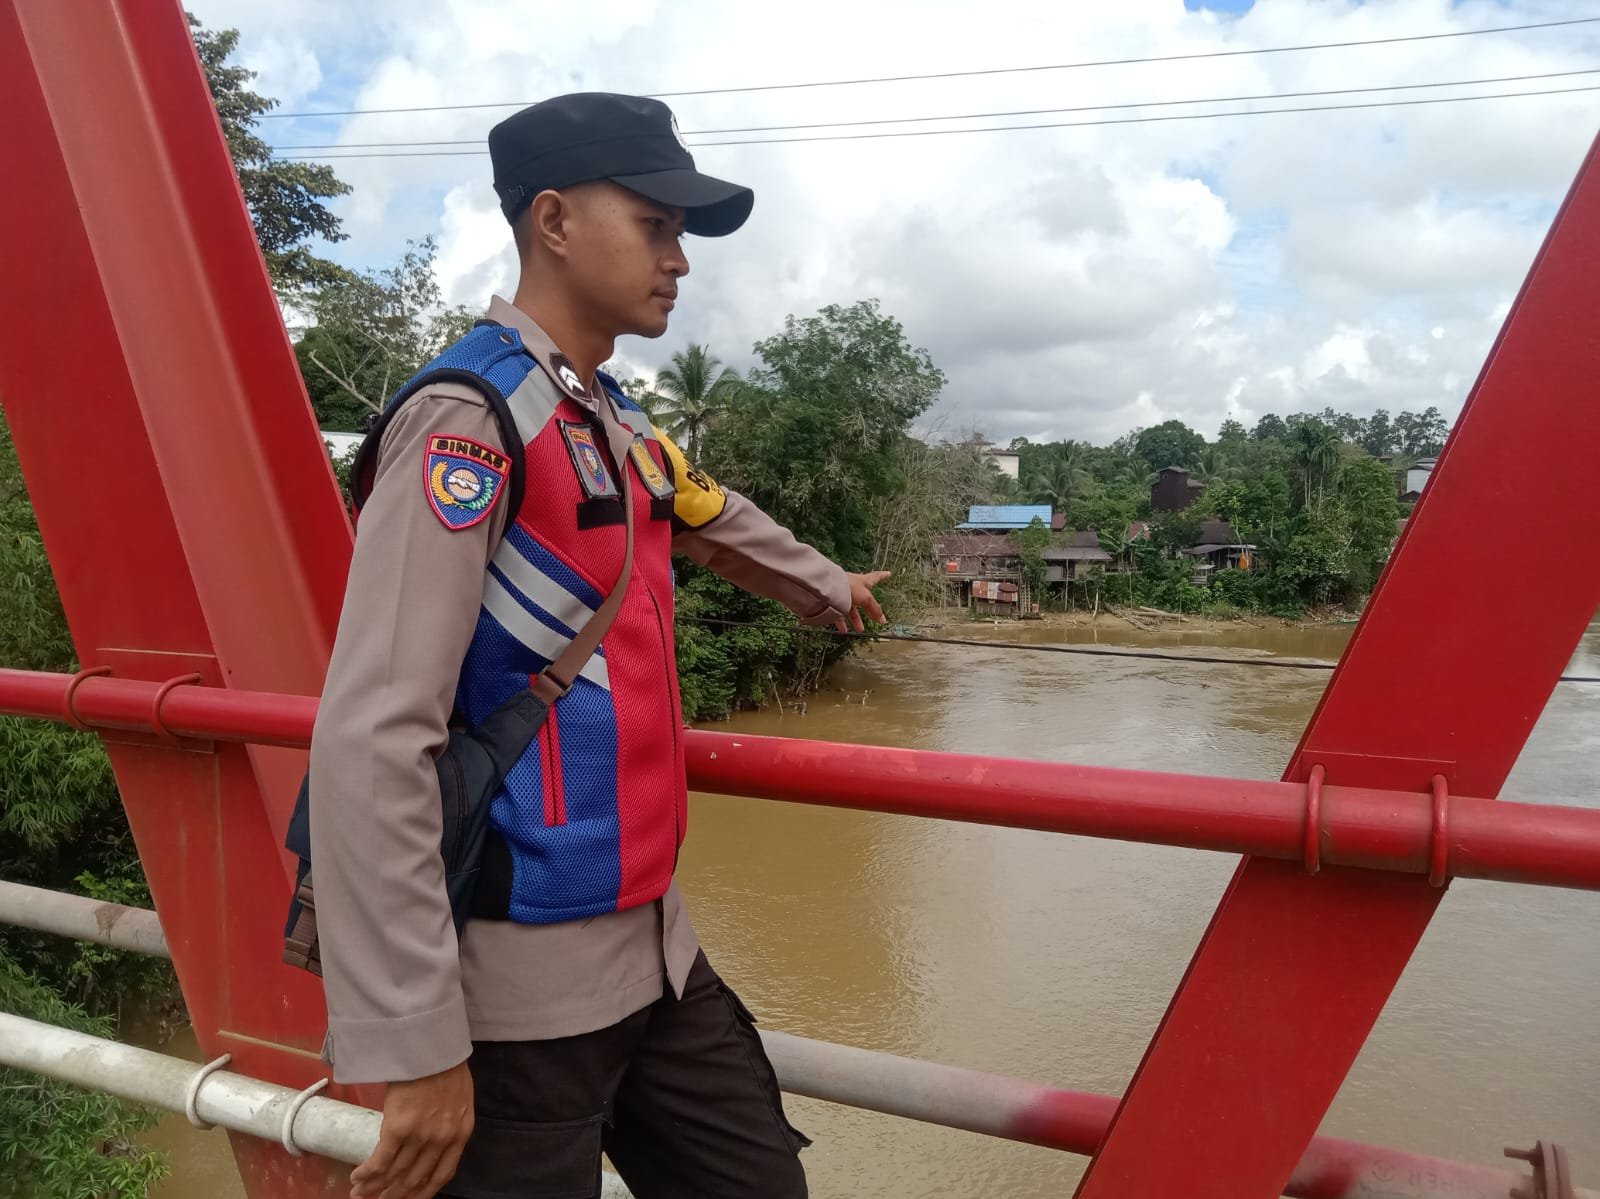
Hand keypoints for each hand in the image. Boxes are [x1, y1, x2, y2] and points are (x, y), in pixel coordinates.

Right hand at [350, 1061, 473, 1198]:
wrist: (433, 1046)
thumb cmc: (445, 1065)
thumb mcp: (458, 1099)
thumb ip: (448, 1123)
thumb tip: (431, 1139)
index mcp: (460, 1134)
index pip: (441, 1176)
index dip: (422, 1193)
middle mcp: (441, 1141)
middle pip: (415, 1180)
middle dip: (394, 1195)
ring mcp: (420, 1136)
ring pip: (395, 1174)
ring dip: (374, 1188)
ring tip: (360, 1194)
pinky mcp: (398, 1128)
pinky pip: (380, 1161)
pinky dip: (367, 1174)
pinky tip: (357, 1179)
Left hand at [836, 570, 890, 632]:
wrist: (827, 587)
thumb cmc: (848, 586)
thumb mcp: (866, 598)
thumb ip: (874, 609)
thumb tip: (882, 619)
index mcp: (863, 582)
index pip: (876, 577)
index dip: (882, 576)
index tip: (888, 574)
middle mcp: (853, 587)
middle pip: (863, 600)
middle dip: (869, 610)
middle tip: (874, 618)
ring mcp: (843, 594)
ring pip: (851, 609)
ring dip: (856, 620)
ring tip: (860, 629)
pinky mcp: (833, 602)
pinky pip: (838, 614)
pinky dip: (842, 623)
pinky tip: (844, 630)